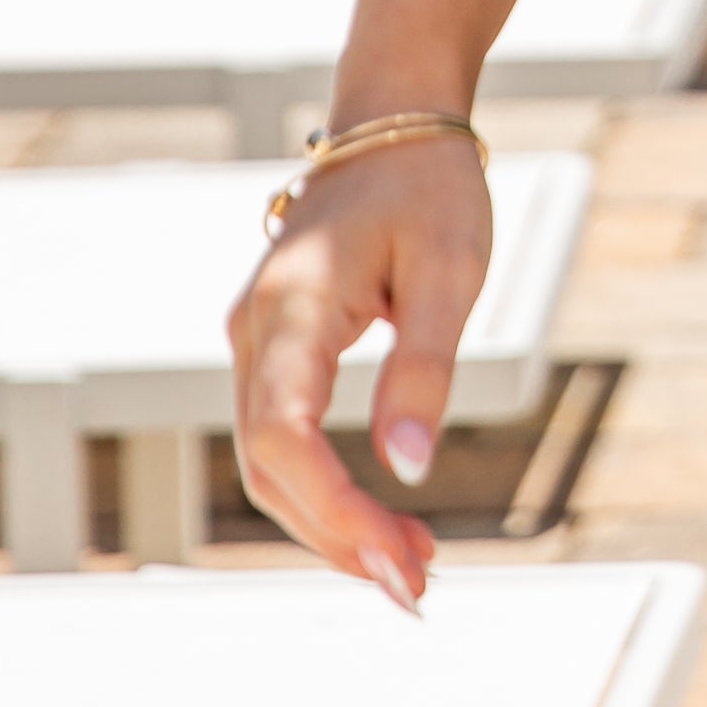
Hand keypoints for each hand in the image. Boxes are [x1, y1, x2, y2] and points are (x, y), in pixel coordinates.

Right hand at [228, 137, 492, 607]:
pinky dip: (324, 489)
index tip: (396, 559)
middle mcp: (255, 331)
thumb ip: (425, 367)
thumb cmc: (428, 186)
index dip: (331, 510)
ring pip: (268, 462)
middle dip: (336, 535)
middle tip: (417, 585)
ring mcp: (257, 341)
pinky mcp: (274, 350)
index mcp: (294, 307)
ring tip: (410, 564)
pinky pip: (282, 438)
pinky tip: (382, 519)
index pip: (283, 437)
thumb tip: (410, 466)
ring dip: (330, 522)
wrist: (394, 121)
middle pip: (268, 466)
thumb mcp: (451, 271)